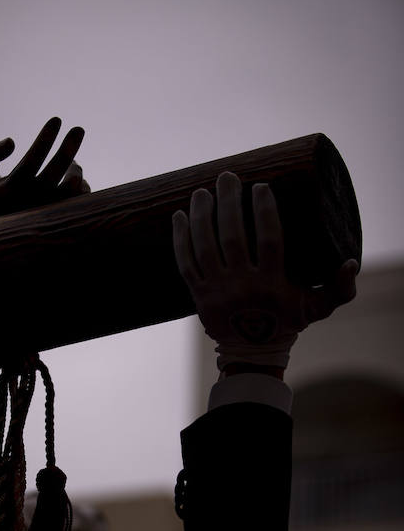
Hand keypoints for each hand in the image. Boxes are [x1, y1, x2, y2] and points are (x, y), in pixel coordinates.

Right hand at [0, 117, 89, 219]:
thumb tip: (13, 142)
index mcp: (10, 189)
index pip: (31, 160)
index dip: (45, 138)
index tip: (57, 119)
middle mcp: (30, 201)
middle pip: (56, 170)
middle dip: (69, 147)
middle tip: (79, 129)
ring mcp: (47, 212)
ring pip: (71, 187)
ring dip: (75, 168)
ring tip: (73, 162)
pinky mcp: (58, 220)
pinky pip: (77, 201)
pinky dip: (80, 187)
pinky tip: (74, 178)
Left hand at [173, 171, 357, 369]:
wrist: (251, 353)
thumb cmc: (287, 322)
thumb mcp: (317, 308)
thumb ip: (340, 288)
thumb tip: (352, 262)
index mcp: (272, 285)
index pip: (269, 240)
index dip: (264, 211)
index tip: (261, 186)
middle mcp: (242, 286)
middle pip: (232, 238)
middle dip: (228, 204)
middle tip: (227, 177)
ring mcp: (217, 291)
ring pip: (204, 247)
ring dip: (201, 216)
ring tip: (201, 191)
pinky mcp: (199, 295)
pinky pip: (185, 263)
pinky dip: (180, 239)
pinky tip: (178, 215)